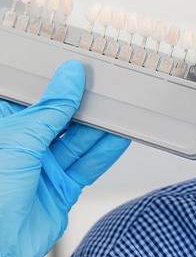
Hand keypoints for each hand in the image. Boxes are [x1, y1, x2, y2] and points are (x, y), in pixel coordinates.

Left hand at [0, 61, 129, 256]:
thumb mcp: (18, 141)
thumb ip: (50, 109)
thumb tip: (69, 78)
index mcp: (2, 130)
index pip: (31, 96)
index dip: (54, 81)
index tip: (78, 64)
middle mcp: (20, 148)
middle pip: (59, 117)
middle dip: (82, 103)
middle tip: (107, 84)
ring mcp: (41, 170)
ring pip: (77, 140)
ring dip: (100, 126)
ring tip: (121, 108)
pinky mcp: (60, 191)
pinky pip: (88, 166)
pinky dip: (106, 152)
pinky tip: (120, 136)